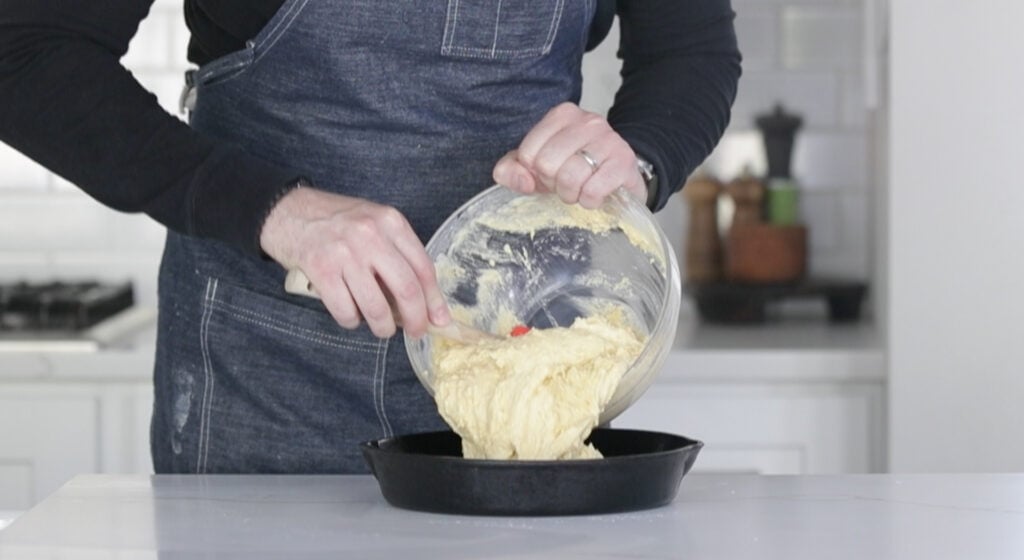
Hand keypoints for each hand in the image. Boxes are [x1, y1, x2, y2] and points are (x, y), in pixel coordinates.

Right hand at [259, 186, 449, 337]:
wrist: (285, 210)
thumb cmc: (334, 221)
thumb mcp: (373, 223)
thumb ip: (396, 253)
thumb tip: (422, 299)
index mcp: (390, 222)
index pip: (423, 267)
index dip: (435, 300)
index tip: (439, 319)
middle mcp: (371, 235)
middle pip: (407, 289)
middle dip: (416, 319)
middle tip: (416, 332)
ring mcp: (345, 252)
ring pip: (376, 307)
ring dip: (383, 327)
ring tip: (382, 328)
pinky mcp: (321, 270)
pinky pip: (346, 311)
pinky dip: (352, 321)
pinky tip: (351, 315)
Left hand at [492, 102, 646, 208]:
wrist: (621, 176)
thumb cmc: (576, 170)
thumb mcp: (538, 168)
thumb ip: (513, 170)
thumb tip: (521, 180)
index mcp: (561, 115)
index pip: (527, 153)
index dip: (535, 173)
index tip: (552, 172)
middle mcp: (586, 121)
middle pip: (547, 165)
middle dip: (554, 184)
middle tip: (567, 183)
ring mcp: (608, 139)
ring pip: (570, 177)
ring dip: (572, 195)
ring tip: (581, 190)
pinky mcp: (624, 161)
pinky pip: (593, 190)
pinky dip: (590, 202)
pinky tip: (595, 196)